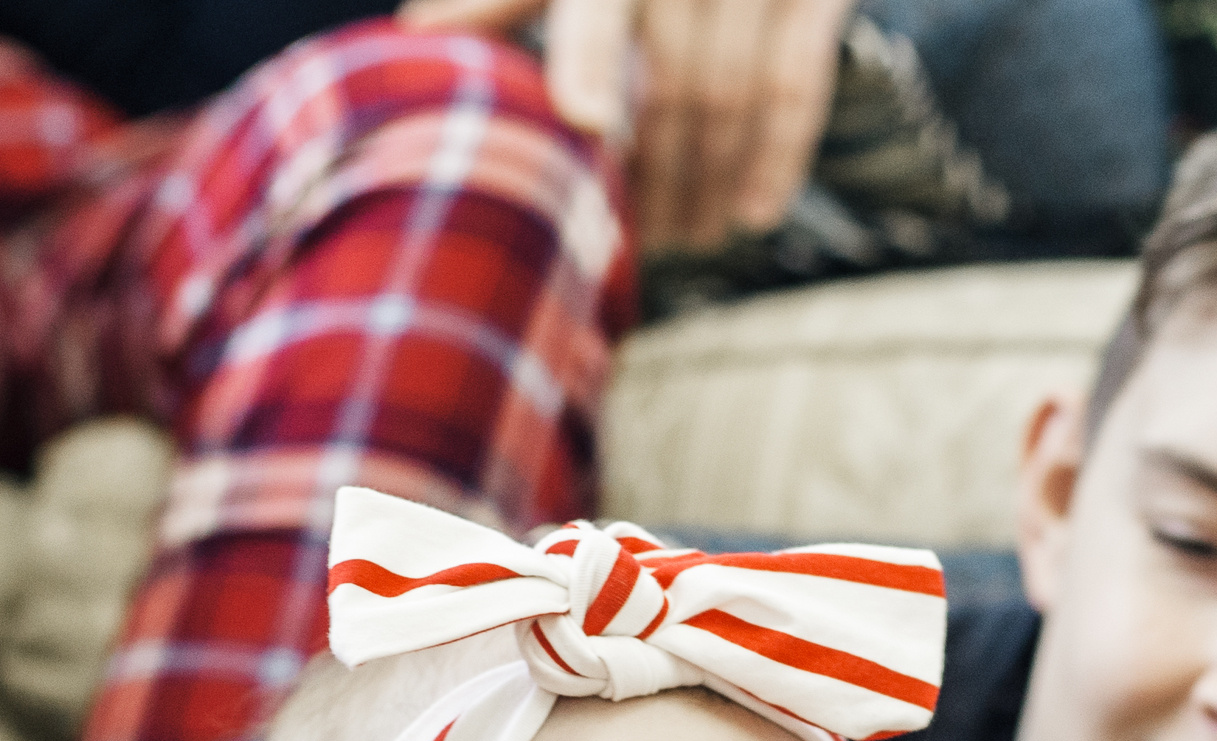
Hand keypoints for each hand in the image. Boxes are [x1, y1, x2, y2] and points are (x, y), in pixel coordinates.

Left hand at [396, 0, 857, 251]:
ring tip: (685, 236)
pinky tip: (750, 213)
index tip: (587, 125)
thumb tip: (419, 34)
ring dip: (708, 182)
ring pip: (736, 100)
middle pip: (676, 86)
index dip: (593, 62)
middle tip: (633, 241)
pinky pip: (798, 88)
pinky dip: (777, 159)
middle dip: (657, 175)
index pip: (601, 9)